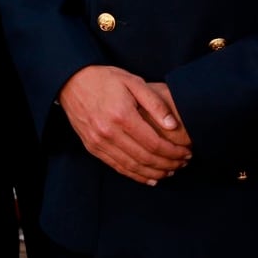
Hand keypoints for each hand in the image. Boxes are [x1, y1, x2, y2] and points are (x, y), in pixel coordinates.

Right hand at [58, 65, 192, 185]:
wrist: (71, 81)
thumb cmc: (105, 79)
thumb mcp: (133, 81)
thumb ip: (154, 103)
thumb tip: (173, 125)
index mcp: (122, 115)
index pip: (154, 143)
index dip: (173, 152)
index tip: (186, 152)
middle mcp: (109, 132)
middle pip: (145, 158)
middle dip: (168, 164)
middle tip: (183, 164)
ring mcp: (98, 141)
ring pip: (132, 166)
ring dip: (154, 173)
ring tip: (170, 171)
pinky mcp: (92, 147)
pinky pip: (117, 167)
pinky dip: (136, 175)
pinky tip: (150, 178)